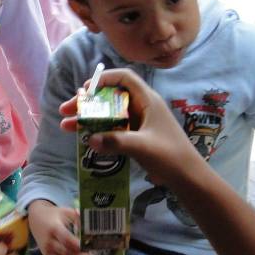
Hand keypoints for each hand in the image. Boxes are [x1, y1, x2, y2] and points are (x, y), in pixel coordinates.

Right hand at [28, 200, 94, 254]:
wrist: (35, 219)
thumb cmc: (54, 215)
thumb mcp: (65, 211)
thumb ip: (79, 218)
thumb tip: (95, 226)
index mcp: (54, 229)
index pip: (64, 237)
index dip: (73, 243)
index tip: (85, 246)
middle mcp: (50, 244)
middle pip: (64, 253)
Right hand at [60, 69, 197, 188]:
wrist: (188, 176)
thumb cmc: (170, 156)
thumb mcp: (143, 147)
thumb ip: (117, 142)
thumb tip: (90, 140)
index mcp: (148, 100)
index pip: (125, 78)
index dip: (104, 78)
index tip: (86, 89)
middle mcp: (142, 107)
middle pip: (111, 96)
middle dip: (87, 102)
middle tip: (66, 110)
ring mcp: (140, 122)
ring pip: (109, 113)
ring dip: (89, 117)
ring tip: (66, 126)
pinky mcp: (137, 136)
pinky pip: (113, 128)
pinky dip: (98, 130)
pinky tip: (84, 138)